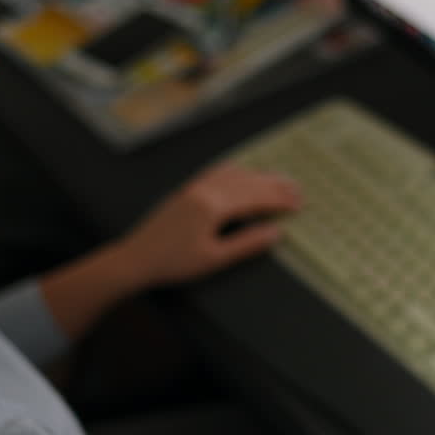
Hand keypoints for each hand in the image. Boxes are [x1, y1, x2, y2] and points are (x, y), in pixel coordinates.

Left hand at [118, 163, 301, 286]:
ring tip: (277, 180)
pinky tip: (243, 173)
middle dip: (274, 185)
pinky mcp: (187, 190)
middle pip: (247, 182)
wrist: (136, 258)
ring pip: (233, 174)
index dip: (279, 200)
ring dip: (258, 176)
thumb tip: (275, 233)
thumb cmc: (173, 263)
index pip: (254, 198)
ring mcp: (194, 187)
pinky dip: (237, 171)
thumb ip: (246, 244)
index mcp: (212, 206)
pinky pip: (217, 172)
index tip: (299, 203)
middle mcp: (204, 190)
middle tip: (297, 189)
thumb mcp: (214, 259)